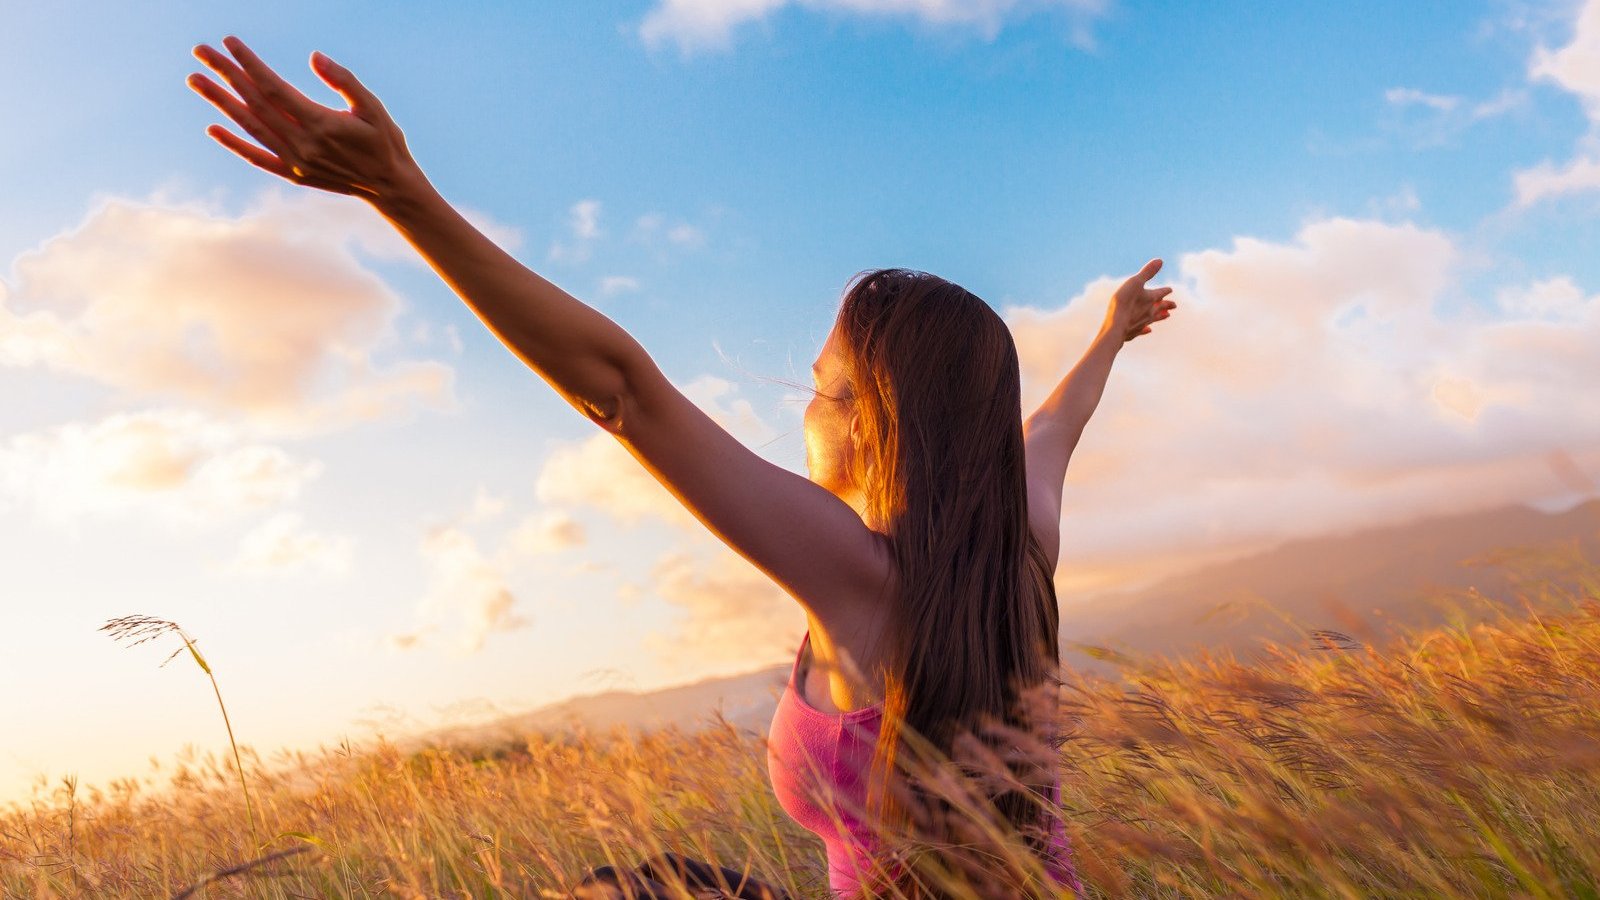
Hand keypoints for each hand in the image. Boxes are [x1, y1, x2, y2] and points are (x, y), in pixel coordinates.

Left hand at [187, 36, 419, 202]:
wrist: (391, 186)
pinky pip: (257, 157)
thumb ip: (345, 81)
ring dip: (220, 102)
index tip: (230, 42)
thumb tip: (314, 57)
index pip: (274, 88)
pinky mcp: (294, 175)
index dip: (249, 63)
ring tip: (195, 79)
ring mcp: (295, 162)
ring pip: (250, 127)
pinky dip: (234, 143)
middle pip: (255, 103)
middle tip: (200, 50)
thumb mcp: (373, 106)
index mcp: (321, 124)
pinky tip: (213, 128)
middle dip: (226, 74)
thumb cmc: (385, 141)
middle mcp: (302, 144)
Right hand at [1105, 258, 1177, 342]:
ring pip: (1154, 319)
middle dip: (1167, 305)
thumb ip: (1147, 272)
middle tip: (1175, 305)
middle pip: (1160, 308)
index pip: (1161, 293)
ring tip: (1167, 315)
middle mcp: (1149, 312)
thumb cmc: (1124, 303)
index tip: (1170, 289)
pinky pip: (1142, 330)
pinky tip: (1148, 330)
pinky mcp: (1133, 332)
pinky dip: (1146, 329)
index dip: (1165, 290)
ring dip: (1161, 316)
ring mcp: (1142, 323)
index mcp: (1150, 299)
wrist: (1116, 326)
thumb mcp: (1135, 282)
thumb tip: (1160, 260)